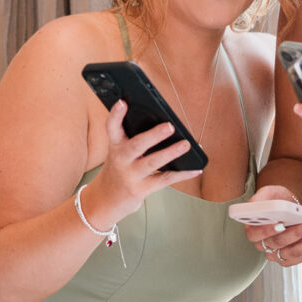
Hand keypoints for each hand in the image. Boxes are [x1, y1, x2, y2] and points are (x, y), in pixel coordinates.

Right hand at [85, 101, 202, 222]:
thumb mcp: (120, 152)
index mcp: (115, 145)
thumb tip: (168, 127)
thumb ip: (135, 139)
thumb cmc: (120, 168)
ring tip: (185, 144)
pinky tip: (195, 169)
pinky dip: (182, 174)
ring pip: (152, 162)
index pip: (112, 127)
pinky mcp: (140, 190)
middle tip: (169, 126)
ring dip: (171, 153)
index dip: (116, 114)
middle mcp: (121, 159)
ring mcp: (130, 176)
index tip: (122, 102)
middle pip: (137, 145)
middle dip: (153, 135)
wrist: (106, 199)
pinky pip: (164, 179)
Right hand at [242, 184, 301, 265]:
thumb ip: (261, 198)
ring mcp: (279, 254)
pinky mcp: (295, 258)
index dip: (267, 231)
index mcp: (253, 230)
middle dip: (297, 234)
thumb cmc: (278, 199)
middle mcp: (264, 246)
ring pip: (294, 253)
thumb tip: (257, 205)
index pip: (255, 234)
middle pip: (278, 244)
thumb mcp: (269, 193)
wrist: (292, 207)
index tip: (281, 224)